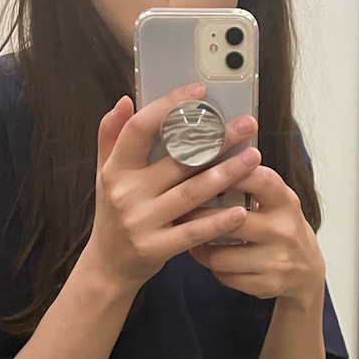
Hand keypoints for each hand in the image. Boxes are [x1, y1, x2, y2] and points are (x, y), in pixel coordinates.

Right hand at [84, 85, 260, 290]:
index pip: (140, 129)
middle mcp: (126, 193)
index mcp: (115, 169)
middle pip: (177, 160)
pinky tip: (240, 209)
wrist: (108, 267)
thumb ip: (112, 136)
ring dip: (226, 174)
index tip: (199, 91)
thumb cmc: (113, 214)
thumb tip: (125, 100)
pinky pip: (193, 232)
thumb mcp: (104, 174)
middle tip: (247, 124)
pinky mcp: (155, 248)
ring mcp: (141, 222)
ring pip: (190, 193)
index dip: (169, 106)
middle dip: (216, 140)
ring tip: (254, 157)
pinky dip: (217, 221)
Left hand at [188, 165, 325, 307]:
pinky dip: (213, 267)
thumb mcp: (278, 202)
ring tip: (192, 238)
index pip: (260, 180)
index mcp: (286, 202)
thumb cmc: (281, 228)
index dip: (230, 173)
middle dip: (200, 216)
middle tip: (180, 210)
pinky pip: (225, 276)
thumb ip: (252, 185)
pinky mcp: (268, 285)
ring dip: (200, 247)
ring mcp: (278, 261)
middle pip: (231, 221)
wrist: (307, 271)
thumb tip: (207, 164)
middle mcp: (284, 230)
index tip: (204, 171)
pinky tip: (212, 258)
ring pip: (220, 255)